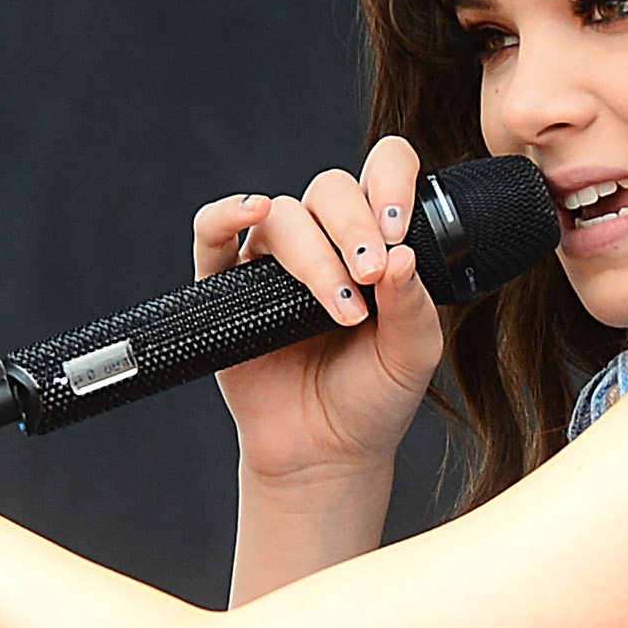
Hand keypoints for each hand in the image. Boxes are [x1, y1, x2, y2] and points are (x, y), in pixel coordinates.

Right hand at [192, 135, 443, 488]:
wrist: (326, 454)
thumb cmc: (372, 400)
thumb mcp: (412, 356)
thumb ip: (414, 305)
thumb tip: (404, 255)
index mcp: (374, 240)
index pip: (381, 174)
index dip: (391, 181)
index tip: (400, 228)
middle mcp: (323, 240)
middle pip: (329, 191)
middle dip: (354, 228)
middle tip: (371, 277)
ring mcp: (273, 261)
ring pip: (283, 217)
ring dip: (314, 255)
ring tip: (342, 308)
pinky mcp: (227, 287)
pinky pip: (213, 234)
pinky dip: (226, 214)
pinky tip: (250, 210)